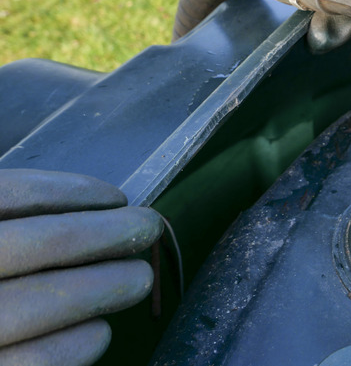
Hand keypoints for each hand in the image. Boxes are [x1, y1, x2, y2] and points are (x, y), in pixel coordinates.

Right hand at [0, 169, 162, 365]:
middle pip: (36, 244)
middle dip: (105, 233)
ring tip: (138, 277)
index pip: (7, 194)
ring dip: (103, 285)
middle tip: (147, 228)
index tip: (115, 197)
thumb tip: (86, 211)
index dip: (68, 192)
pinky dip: (76, 345)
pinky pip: (36, 363)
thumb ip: (11, 225)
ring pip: (39, 304)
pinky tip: (98, 332)